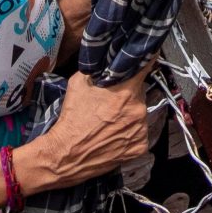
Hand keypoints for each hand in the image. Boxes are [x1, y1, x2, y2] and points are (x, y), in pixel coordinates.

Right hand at [30, 71, 152, 187]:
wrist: (66, 155)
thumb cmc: (72, 119)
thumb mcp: (78, 83)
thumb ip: (96, 69)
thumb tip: (105, 60)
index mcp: (126, 92)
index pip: (145, 66)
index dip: (144, 60)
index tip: (143, 57)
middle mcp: (138, 110)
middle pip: (140, 92)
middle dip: (129, 93)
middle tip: (112, 101)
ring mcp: (141, 130)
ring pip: (140, 114)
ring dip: (130, 114)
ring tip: (111, 121)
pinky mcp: (140, 147)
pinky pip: (140, 133)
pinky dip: (131, 132)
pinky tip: (115, 135)